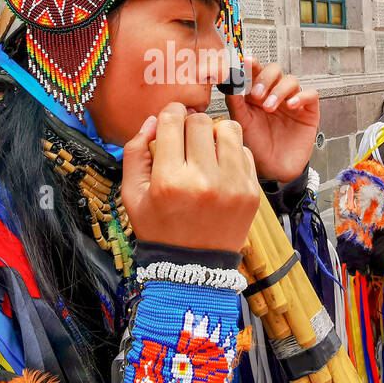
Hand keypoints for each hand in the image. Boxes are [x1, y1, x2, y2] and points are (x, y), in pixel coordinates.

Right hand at [121, 103, 260, 252]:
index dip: (169, 113)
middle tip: (186, 137)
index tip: (170, 119)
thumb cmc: (159, 229)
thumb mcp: (132, 195)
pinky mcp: (251, 192)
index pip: (173, 120)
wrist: (193, 268)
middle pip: (200, 121)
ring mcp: (232, 186)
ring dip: (214, 133)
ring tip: (206, 147)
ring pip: (228, 129)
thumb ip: (135, 152)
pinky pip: (245, 151)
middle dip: (190, 123)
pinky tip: (219, 167)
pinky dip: (231, 153)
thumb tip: (153, 121)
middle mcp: (203, 181)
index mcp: (169, 181)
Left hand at [225, 55, 319, 182]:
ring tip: (269, 107)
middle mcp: (274, 94)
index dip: (252, 64)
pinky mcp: (308, 111)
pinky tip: (291, 106)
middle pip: (275, 70)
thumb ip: (236, 103)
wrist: (274, 169)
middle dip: (265, 78)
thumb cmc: (257, 147)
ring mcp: (292, 101)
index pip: (256, 71)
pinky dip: (301, 96)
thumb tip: (230, 83)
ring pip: (291, 80)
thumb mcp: (242, 124)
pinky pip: (310, 95)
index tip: (245, 63)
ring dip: (279, 90)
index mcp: (256, 94)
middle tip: (257, 95)